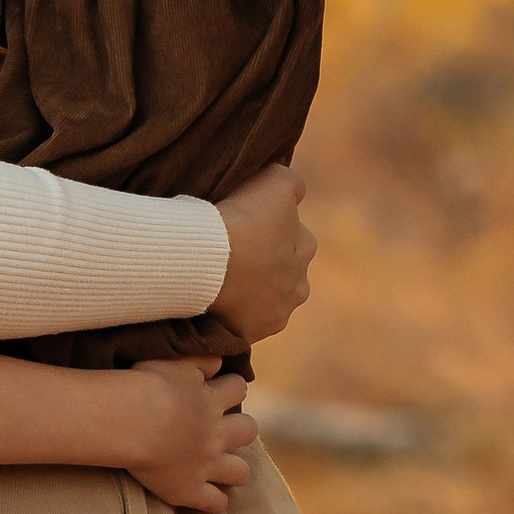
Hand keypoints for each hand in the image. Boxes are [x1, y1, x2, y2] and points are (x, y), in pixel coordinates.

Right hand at [123, 360, 257, 513]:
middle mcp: (216, 433)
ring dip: (233, 469)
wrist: (132, 421)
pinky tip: (205, 497)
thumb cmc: (146, 385)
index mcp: (212, 399)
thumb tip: (219, 363)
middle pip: (249, 430)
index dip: (231, 388)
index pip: (238, 388)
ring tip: (219, 468)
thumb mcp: (175, 361)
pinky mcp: (190, 490)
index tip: (218, 390)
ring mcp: (207, 465)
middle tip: (220, 431)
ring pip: (240, 472)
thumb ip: (201, 359)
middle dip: (239, 429)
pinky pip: (215, 503)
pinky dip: (214, 501)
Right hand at [211, 162, 314, 342]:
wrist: (207, 260)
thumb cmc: (240, 217)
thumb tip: (297, 193)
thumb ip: (293, 184)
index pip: (293, 235)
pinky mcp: (251, 333)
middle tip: (232, 253)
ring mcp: (276, 313)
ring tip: (222, 278)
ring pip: (265, 299)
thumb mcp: (276, 180)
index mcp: (307, 248)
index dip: (267, 228)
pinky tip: (217, 298)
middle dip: (264, 264)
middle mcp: (300, 285)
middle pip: (281, 271)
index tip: (244, 225)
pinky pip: (244, 321)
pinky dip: (234, 311)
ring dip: (251, 290)